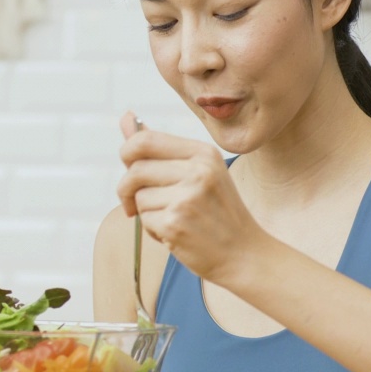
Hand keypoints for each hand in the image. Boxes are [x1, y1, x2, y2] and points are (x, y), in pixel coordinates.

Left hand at [117, 111, 265, 284]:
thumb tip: (126, 117)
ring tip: (172, 220)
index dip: (127, 153)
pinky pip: (144, 220)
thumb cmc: (217, 213)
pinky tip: (175, 235)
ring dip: (146, 213)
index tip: (130, 169)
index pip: (145, 140)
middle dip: (127, 188)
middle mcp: (198, 171)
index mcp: (203, 153)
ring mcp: (187, 197)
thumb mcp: (198, 173)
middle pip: (135, 168)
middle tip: (134, 203)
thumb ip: (159, 148)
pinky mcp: (176, 223)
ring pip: (138, 196)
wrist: (244, 254)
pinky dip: (153, 231)